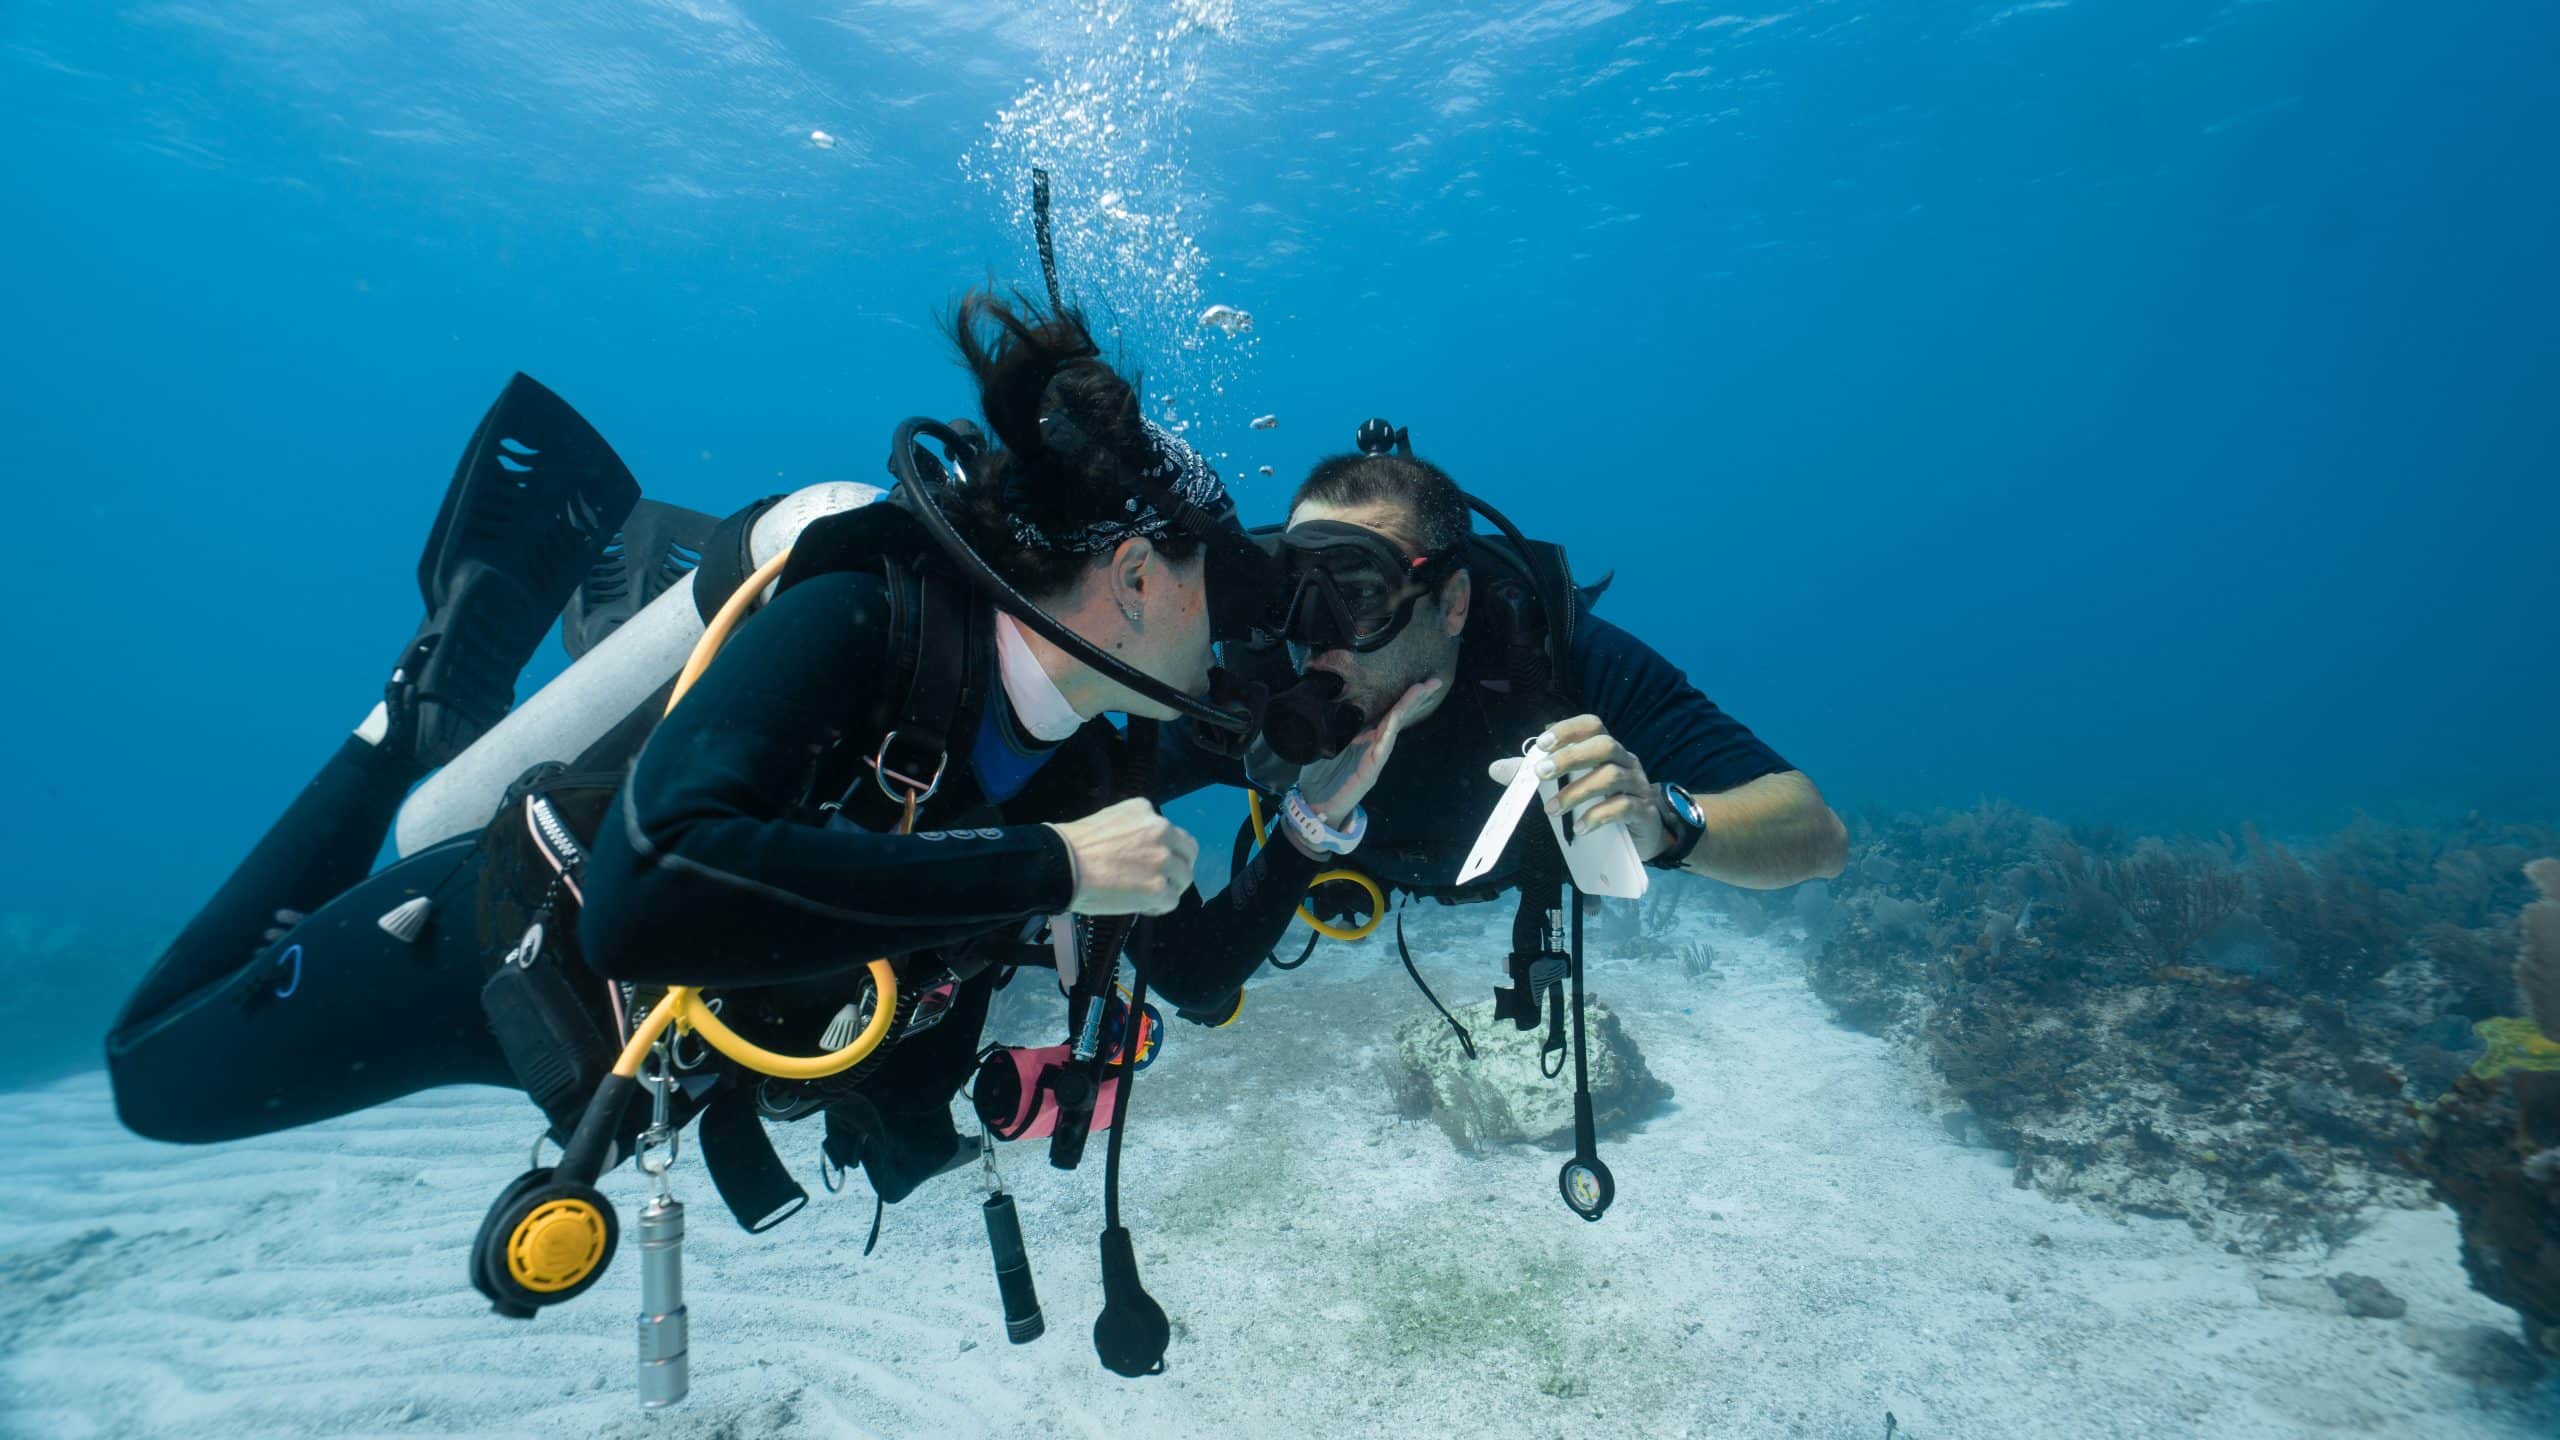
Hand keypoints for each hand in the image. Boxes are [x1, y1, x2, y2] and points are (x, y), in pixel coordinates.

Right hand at [1048, 799, 1197, 915]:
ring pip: (1183, 878)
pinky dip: (1159, 906)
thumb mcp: (1109, 820)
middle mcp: (1161, 830)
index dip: (1166, 850)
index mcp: (1146, 811)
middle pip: (1188, 853)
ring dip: (1168, 888)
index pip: (1171, 832)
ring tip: (1146, 896)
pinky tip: (1143, 907)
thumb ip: (1132, 830)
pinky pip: (1172, 901)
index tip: (1151, 862)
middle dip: (1177, 867)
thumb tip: (1139, 850)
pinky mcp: (1159, 887)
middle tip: (1160, 880)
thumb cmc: (1075, 845)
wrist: (1063, 865)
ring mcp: (1163, 860)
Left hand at [1294, 679, 1440, 824]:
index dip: (1400, 695)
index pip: (1386, 711)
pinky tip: (1396, 716)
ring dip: (1407, 707)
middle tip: (1434, 682)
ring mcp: (1375, 757)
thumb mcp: (1326, 744)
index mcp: (1365, 736)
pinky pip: (1383, 746)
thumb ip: (1335, 727)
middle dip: (1415, 698)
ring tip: (1421, 690)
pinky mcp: (1371, 769)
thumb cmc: (1321, 775)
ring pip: (1394, 727)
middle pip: (1397, 715)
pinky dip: (1390, 730)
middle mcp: (1374, 744)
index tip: (1416, 679)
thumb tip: (1331, 701)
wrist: (1316, 805)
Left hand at [1489, 714, 1667, 859]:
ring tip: (1551, 810)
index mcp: (1608, 749)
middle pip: (1604, 746)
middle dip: (1570, 757)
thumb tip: (1496, 769)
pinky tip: (1579, 827)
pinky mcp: (1644, 811)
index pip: (1592, 725)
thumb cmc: (1605, 801)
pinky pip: (1624, 807)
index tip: (1542, 743)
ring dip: (1577, 792)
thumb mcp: (1573, 784)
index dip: (1568, 729)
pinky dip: (1598, 816)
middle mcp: (1626, 761)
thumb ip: (1539, 775)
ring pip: (1611, 776)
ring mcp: (1638, 785)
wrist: (1644, 833)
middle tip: (1540, 774)